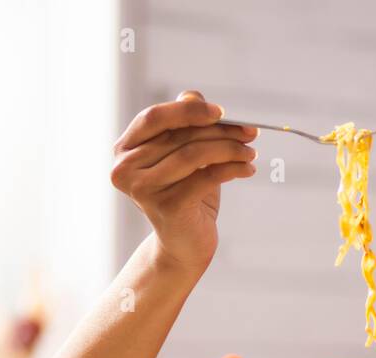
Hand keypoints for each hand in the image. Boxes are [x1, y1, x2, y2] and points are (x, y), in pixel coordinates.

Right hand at [110, 89, 257, 274]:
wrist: (182, 245)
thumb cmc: (183, 194)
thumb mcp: (182, 156)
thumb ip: (183, 124)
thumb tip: (194, 95)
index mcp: (124, 150)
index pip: (155, 117)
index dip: (188, 110)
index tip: (222, 112)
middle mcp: (125, 169)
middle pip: (180, 135)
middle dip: (220, 131)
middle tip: (250, 132)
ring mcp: (143, 190)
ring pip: (195, 155)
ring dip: (230, 150)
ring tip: (251, 153)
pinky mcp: (167, 207)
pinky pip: (206, 177)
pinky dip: (233, 169)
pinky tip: (248, 169)